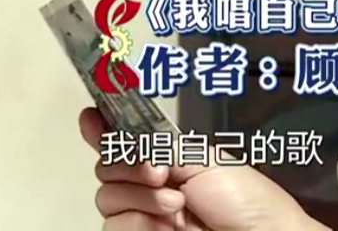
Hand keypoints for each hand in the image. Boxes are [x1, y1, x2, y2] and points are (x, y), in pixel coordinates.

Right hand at [79, 108, 327, 230]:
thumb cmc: (247, 199)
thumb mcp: (205, 160)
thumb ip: (161, 147)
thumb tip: (123, 131)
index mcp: (172, 161)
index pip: (130, 144)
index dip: (105, 131)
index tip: (90, 118)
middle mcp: (154, 187)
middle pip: (108, 169)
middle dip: (127, 166)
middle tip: (160, 173)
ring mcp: (147, 216)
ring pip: (107, 198)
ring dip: (140, 197)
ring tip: (176, 204)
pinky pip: (114, 226)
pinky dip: (138, 222)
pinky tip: (166, 224)